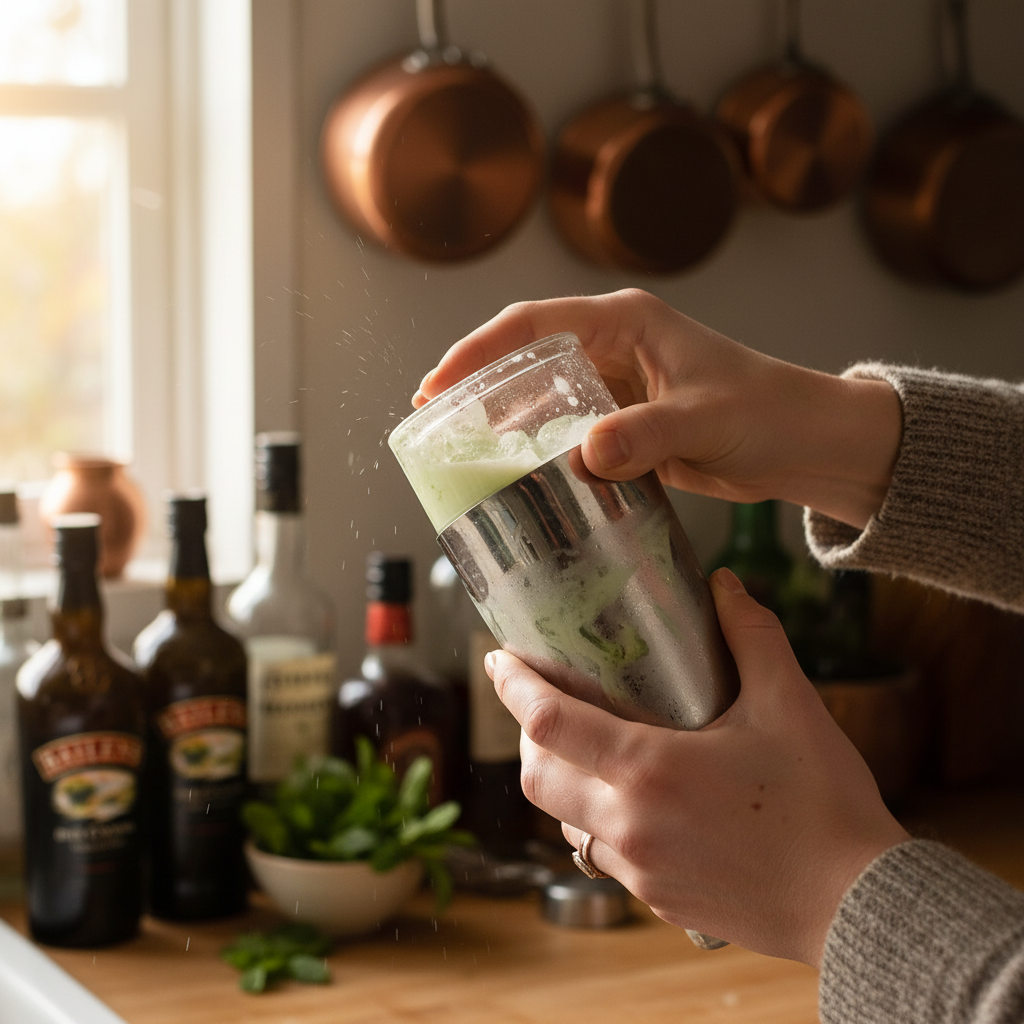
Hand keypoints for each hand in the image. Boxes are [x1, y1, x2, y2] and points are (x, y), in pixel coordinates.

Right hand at [415, 289, 900, 528]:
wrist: (806, 444)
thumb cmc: (768, 411)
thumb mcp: (705, 417)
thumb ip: (646, 434)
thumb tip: (585, 454)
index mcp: (626, 323)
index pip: (532, 325)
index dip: (477, 352)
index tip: (435, 385)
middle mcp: (614, 349)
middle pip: (526, 360)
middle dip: (478, 389)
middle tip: (433, 426)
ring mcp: (618, 388)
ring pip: (543, 400)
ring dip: (506, 425)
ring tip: (463, 456)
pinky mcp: (626, 425)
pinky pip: (569, 434)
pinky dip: (541, 453)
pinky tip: (519, 478)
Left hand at [485, 568, 909, 966]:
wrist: (861, 906)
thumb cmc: (825, 803)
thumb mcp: (790, 704)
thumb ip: (750, 635)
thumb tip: (723, 585)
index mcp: (649, 770)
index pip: (549, 722)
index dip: (513, 686)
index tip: (497, 659)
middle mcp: (630, 824)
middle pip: (536, 777)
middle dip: (527, 735)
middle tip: (544, 703)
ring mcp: (640, 869)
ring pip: (565, 820)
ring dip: (563, 782)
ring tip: (590, 750)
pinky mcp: (658, 899)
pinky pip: (602, 856)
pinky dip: (598, 821)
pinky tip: (633, 802)